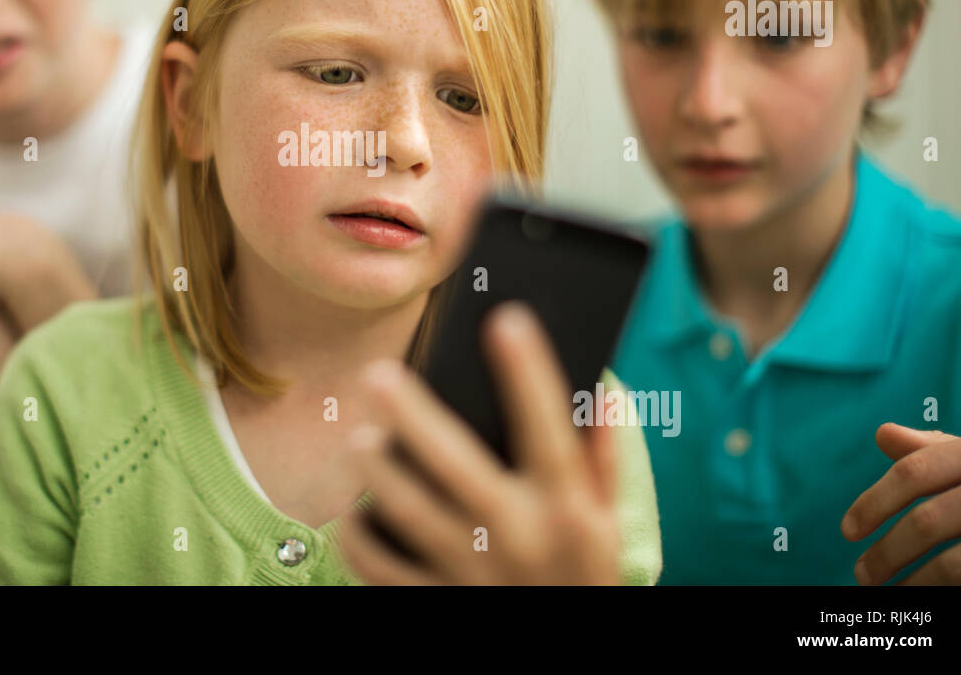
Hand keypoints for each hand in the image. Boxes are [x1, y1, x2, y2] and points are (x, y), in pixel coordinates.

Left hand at [335, 300, 620, 584]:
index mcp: (567, 508)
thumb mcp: (608, 523)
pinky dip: (361, 538)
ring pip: (409, 511)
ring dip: (377, 470)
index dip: (529, 372)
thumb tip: (605, 389)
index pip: (548, 428)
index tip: (506, 319)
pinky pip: (383, 568)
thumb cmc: (584, 577)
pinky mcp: (436, 604)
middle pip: (456, 465)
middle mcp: (519, 537)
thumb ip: (605, 457)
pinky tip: (353, 512)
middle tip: (378, 375)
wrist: (568, 661)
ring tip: (358, 438)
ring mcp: (473, 574)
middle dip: (414, 416)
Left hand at [842, 423, 960, 584]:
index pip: (915, 472)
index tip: (848, 530)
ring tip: (892, 594)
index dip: (875, 502)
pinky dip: (954, 592)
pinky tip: (934, 600)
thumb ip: (933, 450)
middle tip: (862, 574)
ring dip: (918, 583)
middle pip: (930, 520)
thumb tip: (884, 435)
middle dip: (889, 552)